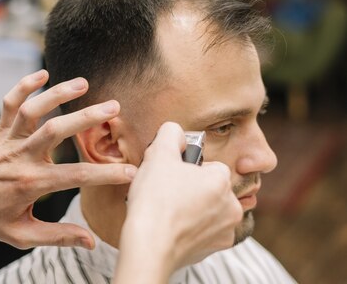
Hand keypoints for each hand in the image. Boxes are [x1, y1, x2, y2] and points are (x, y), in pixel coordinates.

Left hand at [0, 70, 136, 248]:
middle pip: (56, 131)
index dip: (106, 174)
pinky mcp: (0, 128)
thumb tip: (91, 242)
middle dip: (86, 117)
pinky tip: (43, 73)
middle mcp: (21, 156)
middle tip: (114, 108)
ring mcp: (9, 139)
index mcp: (31, 183)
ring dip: (58, 94)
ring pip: (33, 111)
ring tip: (84, 83)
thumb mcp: (21, 234)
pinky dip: (24, 86)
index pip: (76, 176)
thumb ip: (57, 236)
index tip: (132, 172)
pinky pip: (10, 102)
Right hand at [114, 122, 241, 283]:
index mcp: (221, 180)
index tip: (171, 175)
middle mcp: (231, 205)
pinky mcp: (214, 249)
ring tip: (168, 211)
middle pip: (210, 188)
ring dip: (193, 209)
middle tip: (167, 193)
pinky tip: (173, 228)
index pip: (209, 166)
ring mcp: (225, 230)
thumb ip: (170, 133)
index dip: (188, 168)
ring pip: (209, 210)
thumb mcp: (158, 154)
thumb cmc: (154, 200)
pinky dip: (192, 229)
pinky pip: (205, 231)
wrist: (149, 246)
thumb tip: (175, 131)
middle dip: (192, 189)